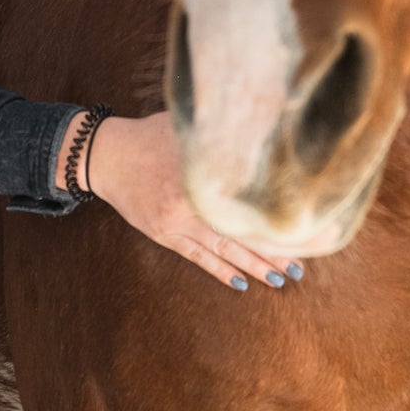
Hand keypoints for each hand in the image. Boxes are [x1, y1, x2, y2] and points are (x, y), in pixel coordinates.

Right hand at [68, 112, 300, 293]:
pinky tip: (239, 283)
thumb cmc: (150, 135)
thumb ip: (219, 134)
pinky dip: (218, 270)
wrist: (107, 156)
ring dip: (250, 266)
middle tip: (299, 268)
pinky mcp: (163, 233)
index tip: (302, 233)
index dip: (274, 220)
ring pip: (220, 249)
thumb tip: (262, 130)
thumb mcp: (185, 127)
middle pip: (238, 232)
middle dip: (271, 252)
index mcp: (200, 174)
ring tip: (278, 279)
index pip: (246, 203)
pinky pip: (196, 256)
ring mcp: (175, 222)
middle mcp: (190, 202)